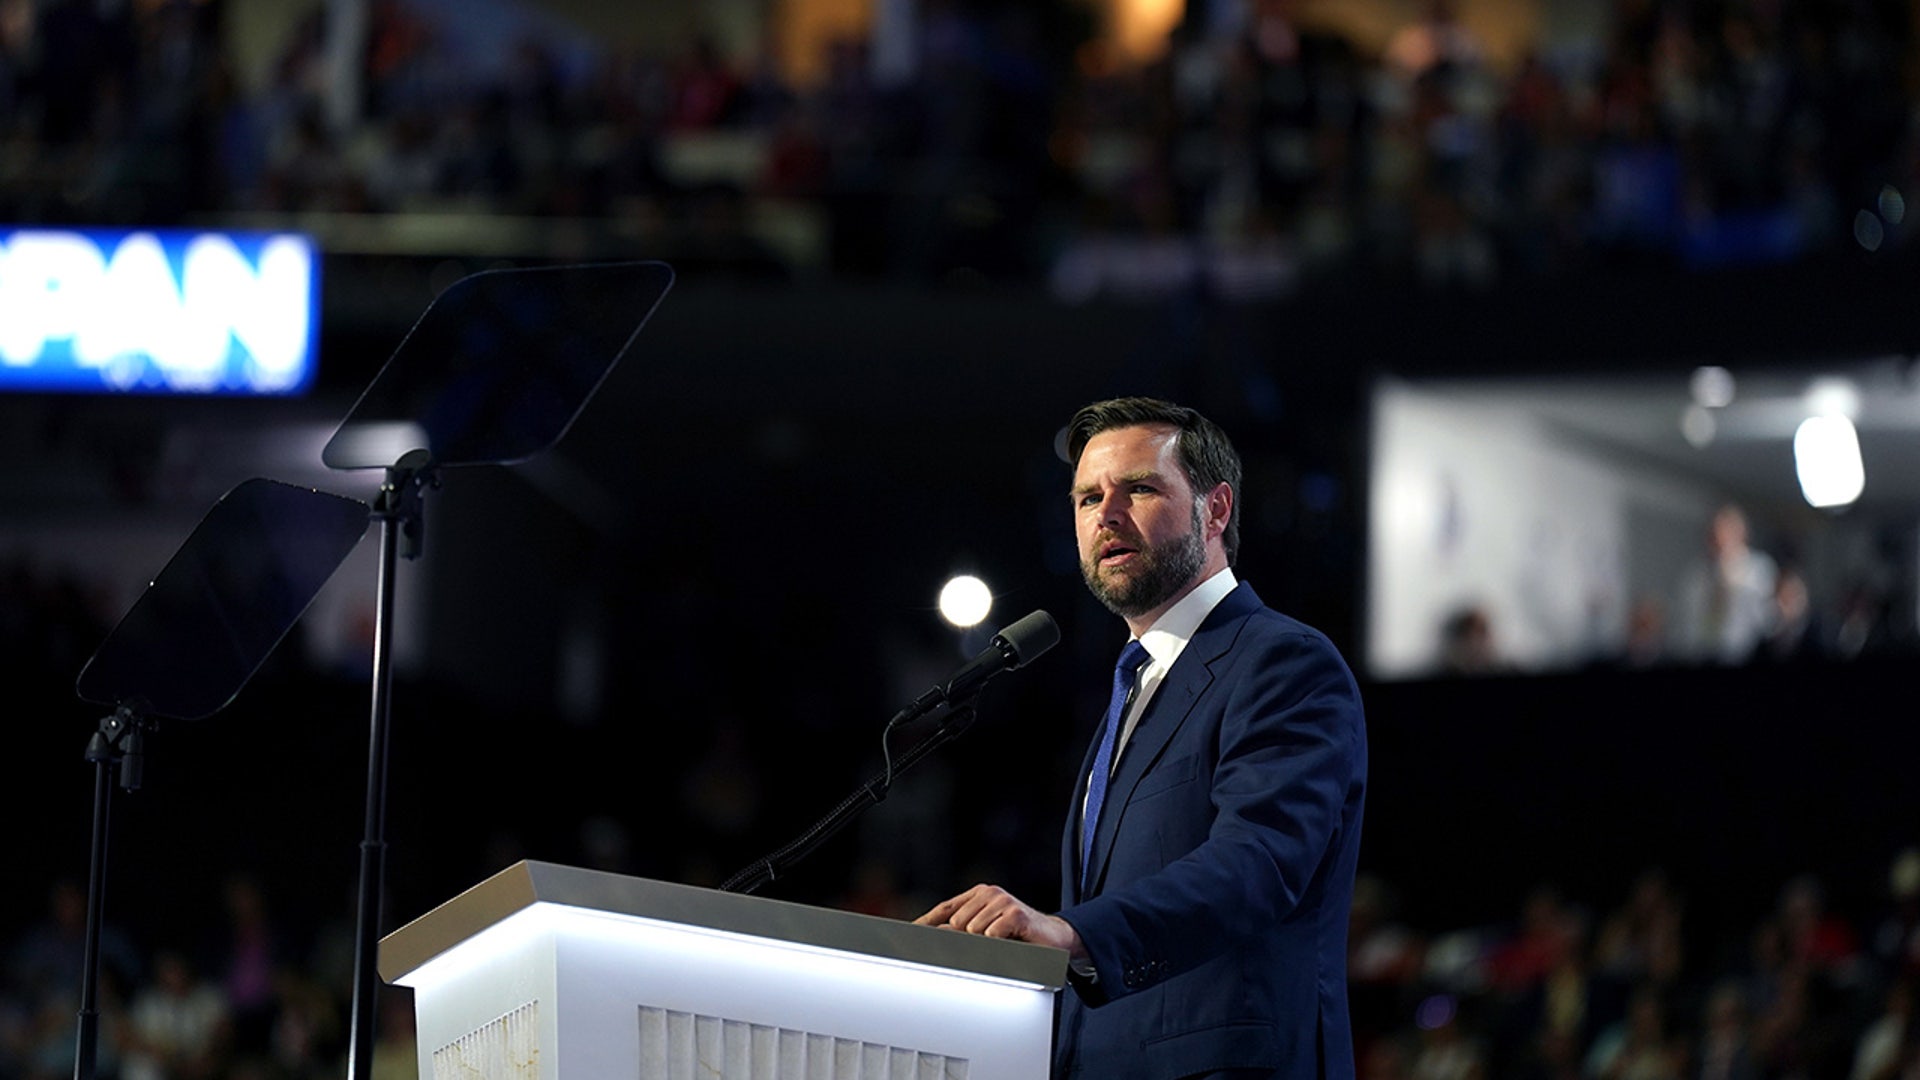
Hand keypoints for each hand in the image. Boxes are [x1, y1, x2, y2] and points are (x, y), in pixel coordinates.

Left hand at [913, 884, 1084, 958]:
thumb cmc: (1017, 936)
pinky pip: (992, 934)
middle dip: (965, 939)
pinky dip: (1000, 942)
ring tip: (1003, 942)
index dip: (926, 921)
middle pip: (956, 923)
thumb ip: (963, 932)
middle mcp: (987, 893)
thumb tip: (936, 937)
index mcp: (977, 895)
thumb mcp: (987, 932)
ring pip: (973, 930)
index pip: (945, 908)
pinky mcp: (1014, 912)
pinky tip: (1013, 939)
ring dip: (986, 942)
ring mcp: (1001, 900)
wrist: (1052, 937)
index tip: (907, 933)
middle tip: (987, 944)